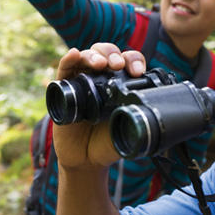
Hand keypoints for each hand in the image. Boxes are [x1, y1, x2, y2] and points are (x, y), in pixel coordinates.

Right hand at [51, 44, 147, 169]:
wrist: (86, 161)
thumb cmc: (107, 143)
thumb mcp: (128, 130)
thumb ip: (137, 119)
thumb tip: (151, 110)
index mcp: (119, 84)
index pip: (128, 61)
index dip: (134, 61)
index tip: (138, 73)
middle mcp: (100, 78)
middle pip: (107, 52)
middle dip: (114, 54)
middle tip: (118, 66)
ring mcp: (81, 81)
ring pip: (87, 56)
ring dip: (95, 55)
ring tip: (101, 64)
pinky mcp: (63, 89)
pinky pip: (64, 69)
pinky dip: (69, 58)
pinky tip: (75, 54)